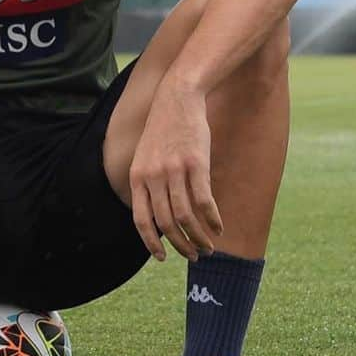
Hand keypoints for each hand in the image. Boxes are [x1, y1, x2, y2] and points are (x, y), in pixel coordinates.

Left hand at [128, 88, 223, 261]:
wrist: (177, 97)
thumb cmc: (163, 130)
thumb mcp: (145, 156)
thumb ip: (147, 183)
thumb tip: (157, 216)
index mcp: (137, 177)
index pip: (141, 220)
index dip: (151, 242)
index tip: (162, 258)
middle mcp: (153, 176)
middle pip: (166, 223)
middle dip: (181, 246)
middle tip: (194, 256)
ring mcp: (174, 170)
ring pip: (186, 217)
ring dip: (199, 238)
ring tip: (208, 247)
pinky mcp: (196, 164)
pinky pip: (204, 201)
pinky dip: (212, 219)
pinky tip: (218, 227)